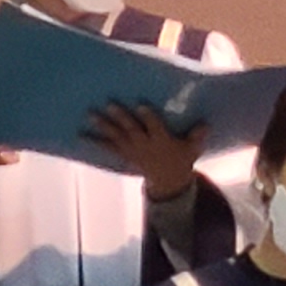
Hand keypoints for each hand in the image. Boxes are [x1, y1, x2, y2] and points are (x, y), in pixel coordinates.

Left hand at [84, 104, 209, 202]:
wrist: (167, 181)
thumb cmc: (181, 159)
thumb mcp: (192, 148)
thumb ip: (198, 135)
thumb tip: (205, 123)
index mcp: (161, 140)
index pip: (154, 126)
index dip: (147, 116)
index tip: (140, 105)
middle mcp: (144, 144)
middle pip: (131, 129)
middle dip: (121, 117)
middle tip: (110, 105)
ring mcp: (132, 150)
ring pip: (116, 136)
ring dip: (103, 125)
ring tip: (90, 115)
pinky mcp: (123, 154)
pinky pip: (106, 147)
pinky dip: (93, 141)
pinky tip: (80, 135)